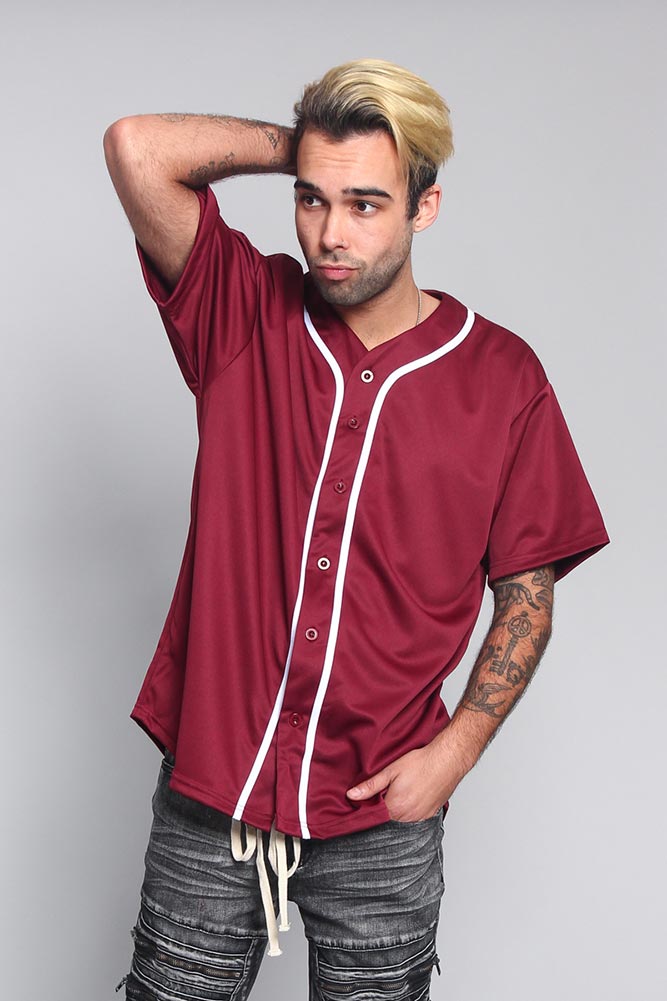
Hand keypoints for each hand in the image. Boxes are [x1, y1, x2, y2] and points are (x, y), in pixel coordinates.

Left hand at [346, 739, 467, 822]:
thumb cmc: (421, 763)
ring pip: (400, 822)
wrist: (447, 761)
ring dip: (396, 813)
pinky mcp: (429, 816)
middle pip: (387, 821)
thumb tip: (352, 795)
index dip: (368, 810)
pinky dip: (409, 813)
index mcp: (394, 807)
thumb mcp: (391, 770)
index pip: (374, 818)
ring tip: (397, 796)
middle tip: (383, 795)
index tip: (367, 802)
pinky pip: (414, 821)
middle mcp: (407, 817)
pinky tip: (409, 799)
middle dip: (382, 811)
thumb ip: (370, 786)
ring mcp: (420, 818)